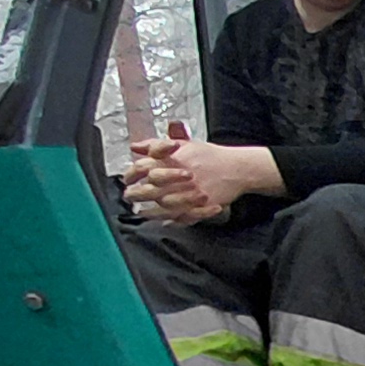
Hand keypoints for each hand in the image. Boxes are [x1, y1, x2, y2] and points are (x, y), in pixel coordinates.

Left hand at [122, 122, 281, 224]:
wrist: (237, 168)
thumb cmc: (211, 156)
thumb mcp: (184, 144)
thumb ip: (156, 145)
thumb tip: (134, 147)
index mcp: (174, 158)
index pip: (143, 166)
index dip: (131, 174)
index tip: (127, 180)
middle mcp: (180, 174)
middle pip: (149, 187)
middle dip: (135, 194)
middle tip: (129, 197)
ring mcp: (191, 190)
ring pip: (162, 204)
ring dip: (149, 210)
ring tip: (141, 212)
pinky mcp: (201, 203)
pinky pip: (181, 215)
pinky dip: (170, 220)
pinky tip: (162, 221)